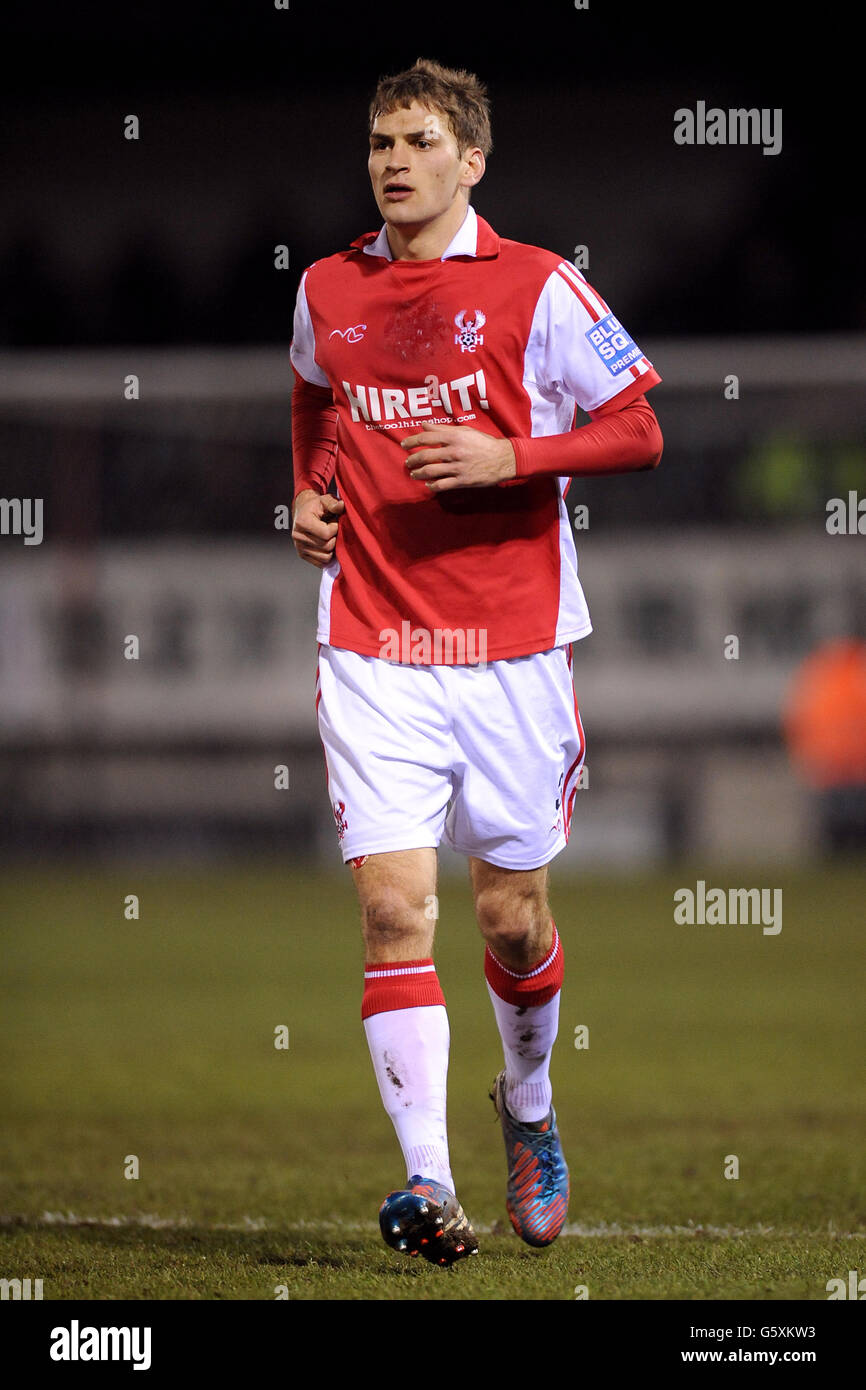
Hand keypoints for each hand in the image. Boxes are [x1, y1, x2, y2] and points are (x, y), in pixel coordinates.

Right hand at [291, 490, 344, 566]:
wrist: (303, 511)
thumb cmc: (315, 506)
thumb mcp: (325, 500)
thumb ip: (333, 503)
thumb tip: (341, 505)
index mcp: (302, 522)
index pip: (326, 534)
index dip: (335, 528)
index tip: (334, 522)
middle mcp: (298, 536)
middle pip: (327, 547)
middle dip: (335, 538)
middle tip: (332, 529)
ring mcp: (299, 547)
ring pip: (325, 557)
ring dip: (332, 548)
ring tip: (328, 537)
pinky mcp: (302, 555)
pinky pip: (321, 563)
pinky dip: (327, 556)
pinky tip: (326, 545)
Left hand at [401, 423, 516, 491]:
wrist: (504, 459)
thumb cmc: (484, 443)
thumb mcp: (465, 431)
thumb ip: (443, 429)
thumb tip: (424, 426)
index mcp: (455, 437)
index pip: (426, 438)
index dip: (411, 441)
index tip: (404, 445)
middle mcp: (454, 452)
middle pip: (425, 456)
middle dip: (412, 460)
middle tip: (408, 462)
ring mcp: (458, 467)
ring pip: (431, 471)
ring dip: (418, 473)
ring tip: (413, 474)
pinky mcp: (463, 481)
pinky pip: (442, 485)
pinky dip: (432, 486)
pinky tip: (428, 485)